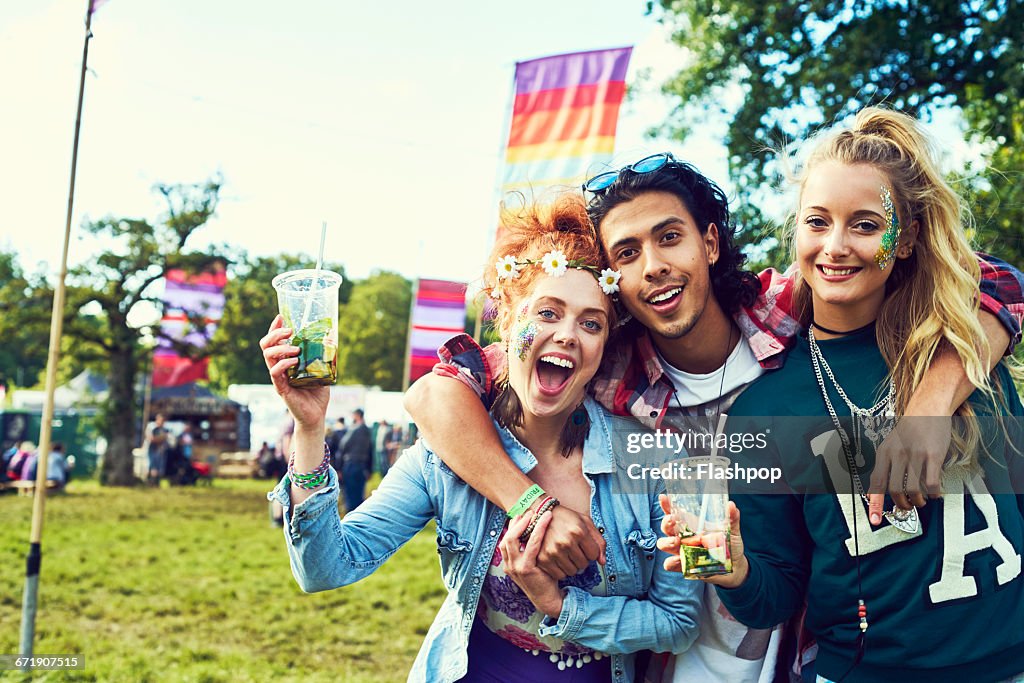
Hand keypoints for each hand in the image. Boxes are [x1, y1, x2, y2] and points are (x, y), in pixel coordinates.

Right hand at [260, 315, 329, 429]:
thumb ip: (321, 355)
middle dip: (275, 334)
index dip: (274, 328)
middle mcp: (279, 368)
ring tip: (296, 349)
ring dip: (281, 348)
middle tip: (289, 331)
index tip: (280, 316)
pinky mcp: (281, 388)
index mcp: (285, 361)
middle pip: (266, 346)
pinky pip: (275, 372)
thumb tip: (331, 336)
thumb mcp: (320, 369)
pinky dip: (284, 363)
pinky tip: (295, 361)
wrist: (316, 415)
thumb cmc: (317, 393)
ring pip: (268, 356)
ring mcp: (278, 378)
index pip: (273, 342)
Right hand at [501, 510, 563, 618]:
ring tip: (535, 513)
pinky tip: (545, 522)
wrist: (549, 599)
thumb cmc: (544, 579)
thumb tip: (532, 532)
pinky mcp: (525, 569)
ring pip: (513, 539)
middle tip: (528, 512)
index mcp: (509, 564)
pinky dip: (538, 531)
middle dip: (516, 523)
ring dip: (525, 524)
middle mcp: (509, 566)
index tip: (521, 516)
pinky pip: (530, 545)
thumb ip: (529, 551)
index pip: (505, 541)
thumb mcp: (533, 564)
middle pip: (506, 538)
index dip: (512, 527)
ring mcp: (515, 568)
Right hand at [535, 504, 605, 579]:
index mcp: (578, 531)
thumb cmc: (566, 518)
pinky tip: (558, 559)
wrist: (540, 514)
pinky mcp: (543, 559)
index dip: (590, 551)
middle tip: (574, 550)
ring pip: (572, 572)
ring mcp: (553, 551)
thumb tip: (602, 562)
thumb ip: (599, 541)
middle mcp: (566, 542)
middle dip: (581, 559)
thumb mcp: (585, 522)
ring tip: (566, 554)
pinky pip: (560, 575)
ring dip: (572, 565)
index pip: (593, 555)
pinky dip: (561, 570)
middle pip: (583, 565)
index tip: (584, 546)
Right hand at [656, 494, 747, 588]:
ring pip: (663, 544)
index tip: (664, 498)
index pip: (675, 512)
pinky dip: (672, 562)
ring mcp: (682, 551)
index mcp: (692, 525)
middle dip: (666, 523)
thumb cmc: (730, 545)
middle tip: (672, 519)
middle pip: (666, 527)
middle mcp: (683, 537)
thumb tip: (731, 505)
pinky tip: (680, 560)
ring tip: (676, 541)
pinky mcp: (683, 566)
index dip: (667, 505)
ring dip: (666, 542)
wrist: (735, 567)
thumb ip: (732, 518)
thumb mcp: (732, 530)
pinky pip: (670, 564)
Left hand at [868, 414, 949, 523]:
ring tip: (921, 501)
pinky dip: (933, 494)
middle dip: (902, 505)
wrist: (928, 409)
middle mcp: (897, 454)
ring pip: (912, 489)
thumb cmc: (909, 430)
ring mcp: (915, 455)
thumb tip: (876, 492)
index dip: (875, 504)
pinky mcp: (934, 455)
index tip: (875, 520)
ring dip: (917, 502)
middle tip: (907, 507)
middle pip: (895, 490)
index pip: (876, 483)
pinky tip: (934, 493)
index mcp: (883, 453)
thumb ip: (884, 467)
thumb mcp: (890, 445)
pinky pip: (931, 483)